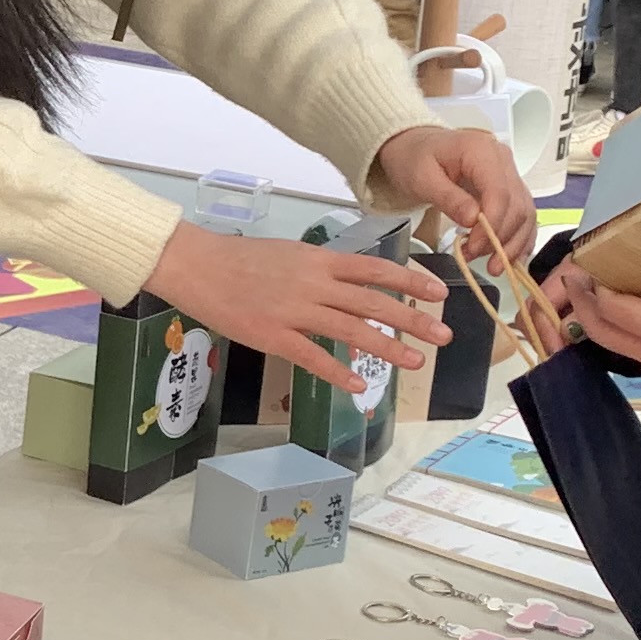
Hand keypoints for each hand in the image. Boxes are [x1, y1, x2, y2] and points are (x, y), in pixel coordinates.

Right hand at [147, 219, 447, 401]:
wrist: (197, 265)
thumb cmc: (238, 258)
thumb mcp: (288, 254)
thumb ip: (320, 270)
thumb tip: (350, 284)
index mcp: (318, 260)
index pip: (374, 270)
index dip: (409, 281)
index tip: (437, 292)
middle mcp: (313, 284)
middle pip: (373, 303)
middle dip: (413, 319)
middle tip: (443, 335)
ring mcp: (294, 311)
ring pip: (352, 331)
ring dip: (388, 348)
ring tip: (415, 362)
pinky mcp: (273, 336)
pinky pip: (313, 357)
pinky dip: (339, 372)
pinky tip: (359, 385)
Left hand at [365, 121, 535, 266]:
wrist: (416, 149)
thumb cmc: (415, 158)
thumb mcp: (422, 178)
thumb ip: (448, 198)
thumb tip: (473, 220)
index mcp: (481, 151)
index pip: (500, 192)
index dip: (492, 225)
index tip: (474, 246)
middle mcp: (502, 160)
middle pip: (517, 205)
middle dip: (500, 238)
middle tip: (474, 256)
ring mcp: (509, 174)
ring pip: (525, 213)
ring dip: (511, 243)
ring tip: (490, 264)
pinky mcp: (509, 189)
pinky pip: (523, 216)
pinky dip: (519, 238)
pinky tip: (508, 257)